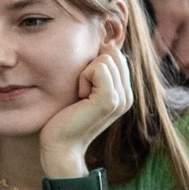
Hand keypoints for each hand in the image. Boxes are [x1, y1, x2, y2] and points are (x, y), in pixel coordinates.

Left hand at [38, 49, 132, 179]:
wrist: (61, 145)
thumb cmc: (66, 117)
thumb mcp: (86, 90)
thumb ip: (99, 71)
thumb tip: (105, 44)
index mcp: (124, 93)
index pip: (117, 55)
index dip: (95, 63)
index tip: (85, 87)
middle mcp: (128, 96)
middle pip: (113, 54)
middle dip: (91, 66)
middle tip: (82, 92)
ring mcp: (122, 98)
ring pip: (106, 58)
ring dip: (85, 73)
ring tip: (81, 96)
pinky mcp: (110, 99)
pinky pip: (98, 68)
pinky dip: (83, 78)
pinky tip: (80, 97)